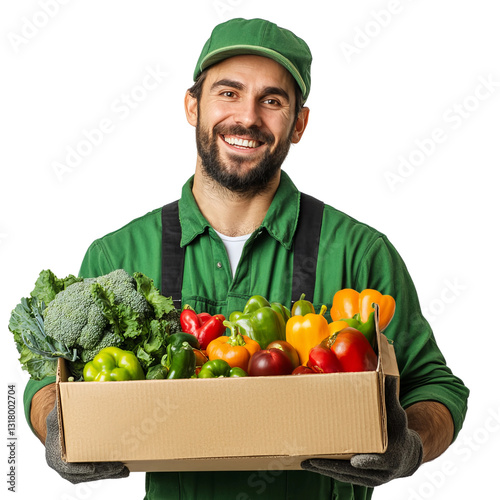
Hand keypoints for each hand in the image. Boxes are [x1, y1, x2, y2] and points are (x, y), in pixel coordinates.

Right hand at [45, 403, 128, 483]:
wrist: (57, 431)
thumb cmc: (59, 420)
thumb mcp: (57, 413)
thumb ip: (62, 405)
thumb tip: (71, 388)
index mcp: (55, 454)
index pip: (66, 467)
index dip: (80, 469)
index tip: (93, 468)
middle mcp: (63, 467)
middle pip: (84, 474)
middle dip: (101, 471)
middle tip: (118, 466)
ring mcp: (73, 471)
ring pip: (92, 476)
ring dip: (108, 473)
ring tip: (124, 469)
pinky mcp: (83, 471)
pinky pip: (96, 475)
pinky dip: (109, 473)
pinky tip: (123, 470)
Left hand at [301, 376, 422, 486]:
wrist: (406, 456)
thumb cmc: (399, 431)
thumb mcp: (397, 415)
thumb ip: (389, 397)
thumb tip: (387, 374)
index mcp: (391, 456)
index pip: (379, 461)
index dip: (368, 461)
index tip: (356, 461)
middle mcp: (380, 472)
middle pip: (354, 471)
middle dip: (333, 466)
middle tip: (314, 460)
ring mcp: (369, 479)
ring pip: (345, 476)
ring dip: (325, 470)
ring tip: (306, 462)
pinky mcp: (361, 480)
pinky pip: (342, 477)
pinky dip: (328, 471)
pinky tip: (312, 465)